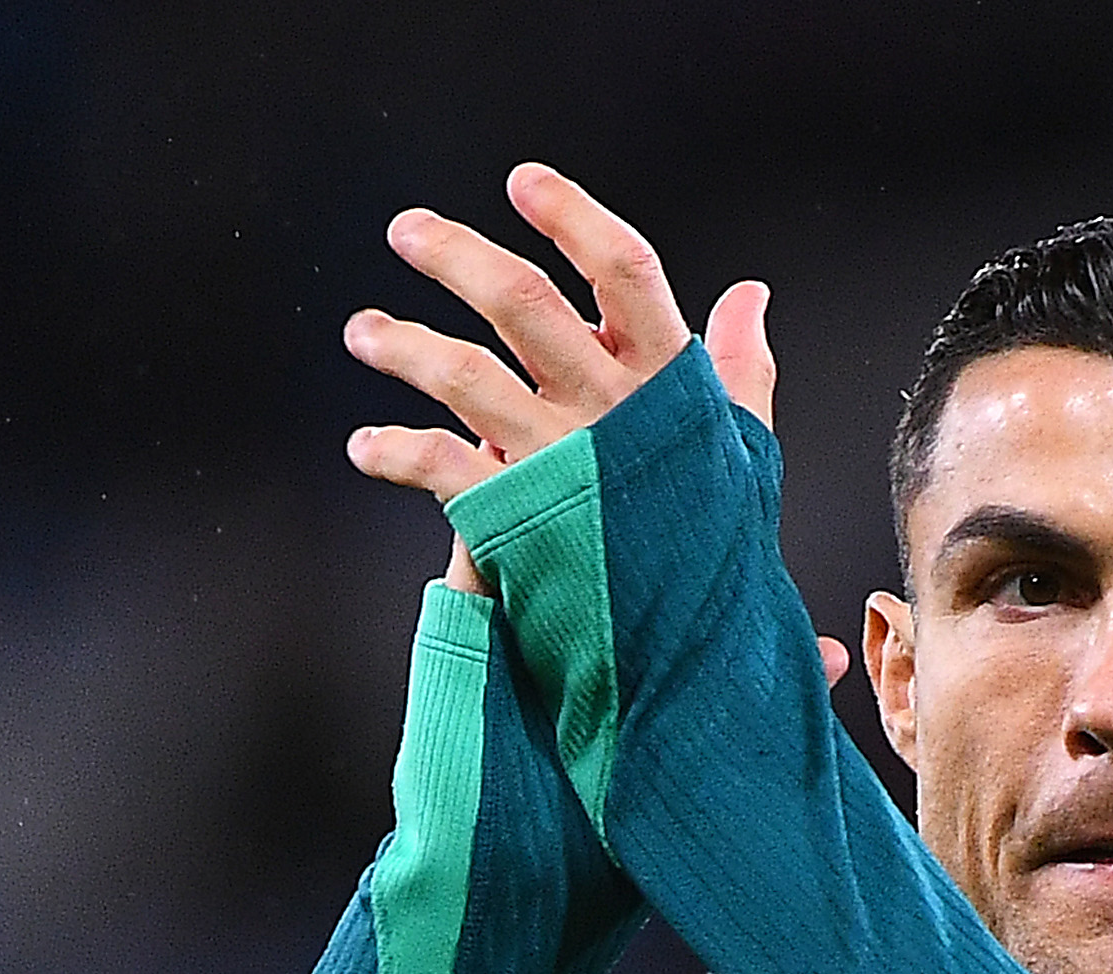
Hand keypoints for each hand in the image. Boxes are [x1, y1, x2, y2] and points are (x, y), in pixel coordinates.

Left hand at [344, 162, 779, 505]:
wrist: (692, 651)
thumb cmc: (713, 546)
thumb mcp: (746, 450)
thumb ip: (742, 366)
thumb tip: (750, 295)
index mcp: (667, 384)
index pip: (625, 271)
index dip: (573, 217)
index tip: (524, 183)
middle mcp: (608, 411)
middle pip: (524, 304)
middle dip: (457, 257)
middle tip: (406, 232)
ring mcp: (556, 461)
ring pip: (464, 375)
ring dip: (403, 347)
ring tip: (363, 333)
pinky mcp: (512, 515)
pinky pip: (436, 466)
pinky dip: (393, 451)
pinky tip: (365, 446)